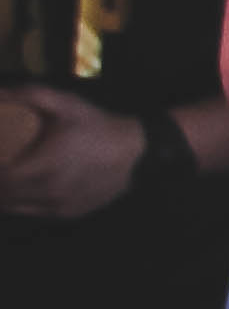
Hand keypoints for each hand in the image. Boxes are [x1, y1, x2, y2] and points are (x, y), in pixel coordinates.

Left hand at [0, 86, 143, 221]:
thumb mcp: (65, 103)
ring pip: (15, 206)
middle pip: (3, 195)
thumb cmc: (96, 126)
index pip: (1, 178)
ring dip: (4, 194)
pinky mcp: (68, 212)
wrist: (135, 150)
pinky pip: (33, 211)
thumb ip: (29, 95)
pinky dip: (21, 202)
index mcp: (42, 166)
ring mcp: (59, 205)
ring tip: (6, 177)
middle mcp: (48, 191)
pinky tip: (21, 189)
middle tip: (0, 164)